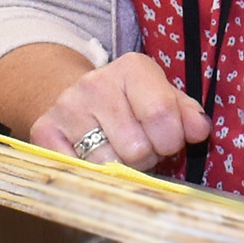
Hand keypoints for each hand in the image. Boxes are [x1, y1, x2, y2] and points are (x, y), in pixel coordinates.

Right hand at [30, 51, 212, 169]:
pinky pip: (78, 171)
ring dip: (119, 167)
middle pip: (137, 148)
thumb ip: (187, 114)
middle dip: (145, 157)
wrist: (81, 101)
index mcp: (132, 68)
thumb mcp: (165, 100)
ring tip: (116, 149)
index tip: (165, 138)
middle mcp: (95, 82)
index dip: (171, 140)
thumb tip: (199, 129)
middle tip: (138, 144)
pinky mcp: (44, 130)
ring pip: (109, 164)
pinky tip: (93, 156)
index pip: (162, 116)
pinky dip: (91, 173)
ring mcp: (66, 106)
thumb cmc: (134, 106)